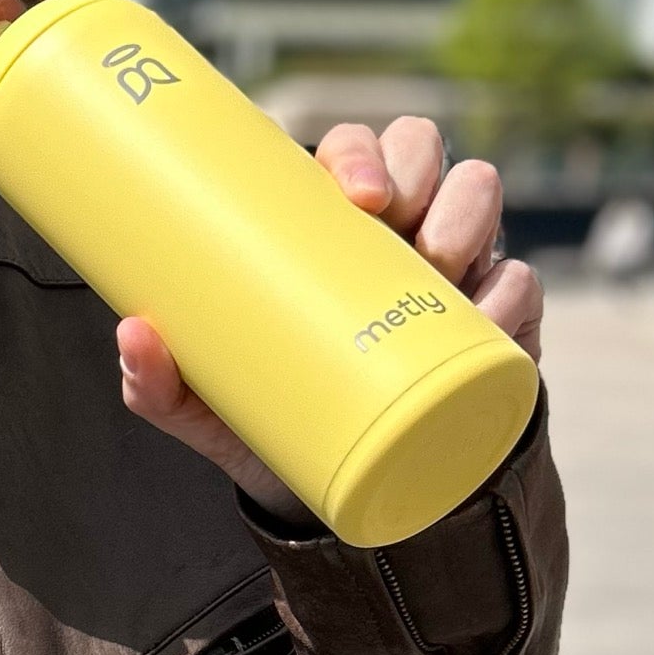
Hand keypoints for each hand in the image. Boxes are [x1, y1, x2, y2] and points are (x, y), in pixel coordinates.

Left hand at [116, 115, 543, 522]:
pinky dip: (511, 291)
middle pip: (420, 152)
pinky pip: (520, 284)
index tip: (354, 194)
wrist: (340, 502)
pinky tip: (493, 309)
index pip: (349, 155)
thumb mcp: (207, 412)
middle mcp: (391, 234)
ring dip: (469, 215)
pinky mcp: (494, 324)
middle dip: (418, 167)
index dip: (359, 153)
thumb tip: (133, 333)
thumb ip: (159, 384)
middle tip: (395, 222)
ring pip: (479, 194)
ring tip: (442, 266)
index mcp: (323, 232)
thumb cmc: (268, 427)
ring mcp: (448, 271)